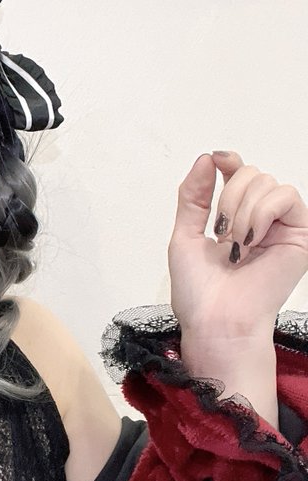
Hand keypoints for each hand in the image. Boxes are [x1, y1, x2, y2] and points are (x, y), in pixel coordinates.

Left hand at [168, 151, 307, 341]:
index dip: (230, 162)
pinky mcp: (300, 235)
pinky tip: (251, 241)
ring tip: (235, 246)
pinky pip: (285, 197)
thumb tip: (206, 159)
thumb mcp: (185, 236)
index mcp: (235, 220)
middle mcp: (260, 221)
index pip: (240, 175)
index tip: (217, 160)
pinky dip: (261, 213)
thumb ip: (194, 197)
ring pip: (267, 183)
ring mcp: (281, 227)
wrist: (216, 321)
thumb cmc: (200, 293)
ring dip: (241, 212)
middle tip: (220, 234)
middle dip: (228, 198)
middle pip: (251, 174)